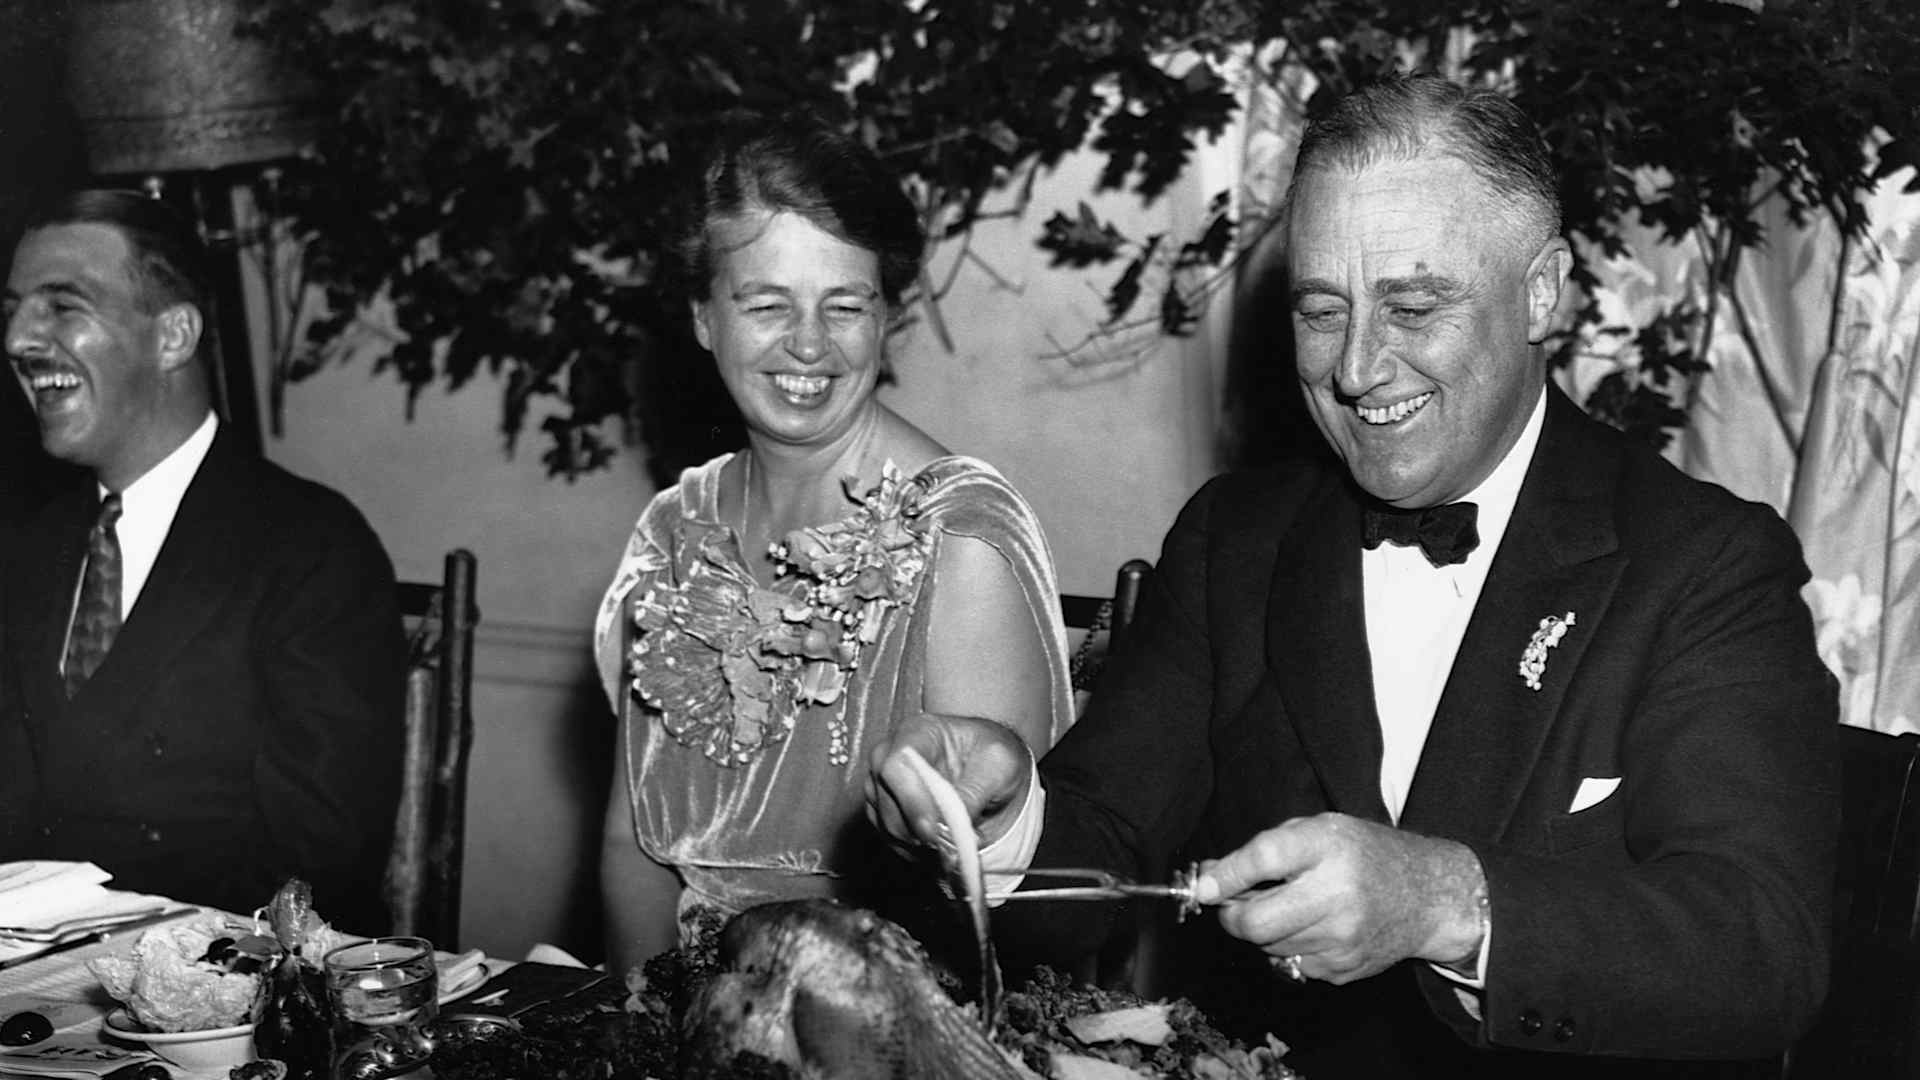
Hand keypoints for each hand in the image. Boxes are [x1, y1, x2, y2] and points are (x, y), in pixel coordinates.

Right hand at [866, 712, 1032, 853]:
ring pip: (887, 825)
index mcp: (918, 732)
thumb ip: (975, 791)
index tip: (933, 830)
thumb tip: (951, 825)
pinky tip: (944, 848)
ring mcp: (882, 785)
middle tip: (952, 847)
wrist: (989, 768)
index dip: (911, 800)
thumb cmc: (992, 755)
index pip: (897, 764)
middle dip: (918, 830)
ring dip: (921, 844)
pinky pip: (892, 841)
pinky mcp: (884, 813)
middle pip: (885, 798)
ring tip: (956, 845)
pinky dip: (918, 852)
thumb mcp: (998, 764)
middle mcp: (890, 755)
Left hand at [1191, 813, 1485, 983]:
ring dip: (1263, 931)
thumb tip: (1209, 878)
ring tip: (1288, 908)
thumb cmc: (1366, 856)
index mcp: (1328, 847)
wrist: (1428, 897)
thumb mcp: (1321, 831)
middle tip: (1235, 905)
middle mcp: (1337, 894)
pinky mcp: (1343, 968)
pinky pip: (1292, 963)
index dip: (1226, 875)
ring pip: (1268, 947)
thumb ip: (1267, 849)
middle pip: (1256, 922)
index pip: (1264, 859)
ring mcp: (1342, 938)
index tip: (1203, 886)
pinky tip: (1313, 927)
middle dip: (1233, 917)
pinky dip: (1289, 947)